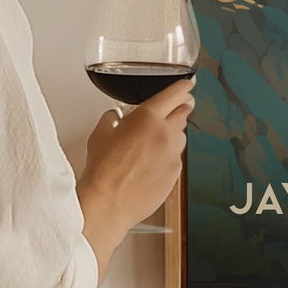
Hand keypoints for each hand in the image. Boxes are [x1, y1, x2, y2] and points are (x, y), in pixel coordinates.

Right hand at [78, 77, 195, 277]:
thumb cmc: (103, 169)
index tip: (187, 85)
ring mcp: (174, 155)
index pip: (175, 94)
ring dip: (172, 135)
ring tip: (152, 144)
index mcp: (148, 117)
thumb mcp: (100, 134)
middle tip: (174, 110)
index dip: (183, 87)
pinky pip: (176, 159)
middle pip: (183, 113)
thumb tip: (116, 117)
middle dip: (179, 109)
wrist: (109, 202)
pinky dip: (167, 157)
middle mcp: (166, 134)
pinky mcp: (176, 174)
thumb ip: (112, 119)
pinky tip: (150, 165)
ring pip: (180, 138)